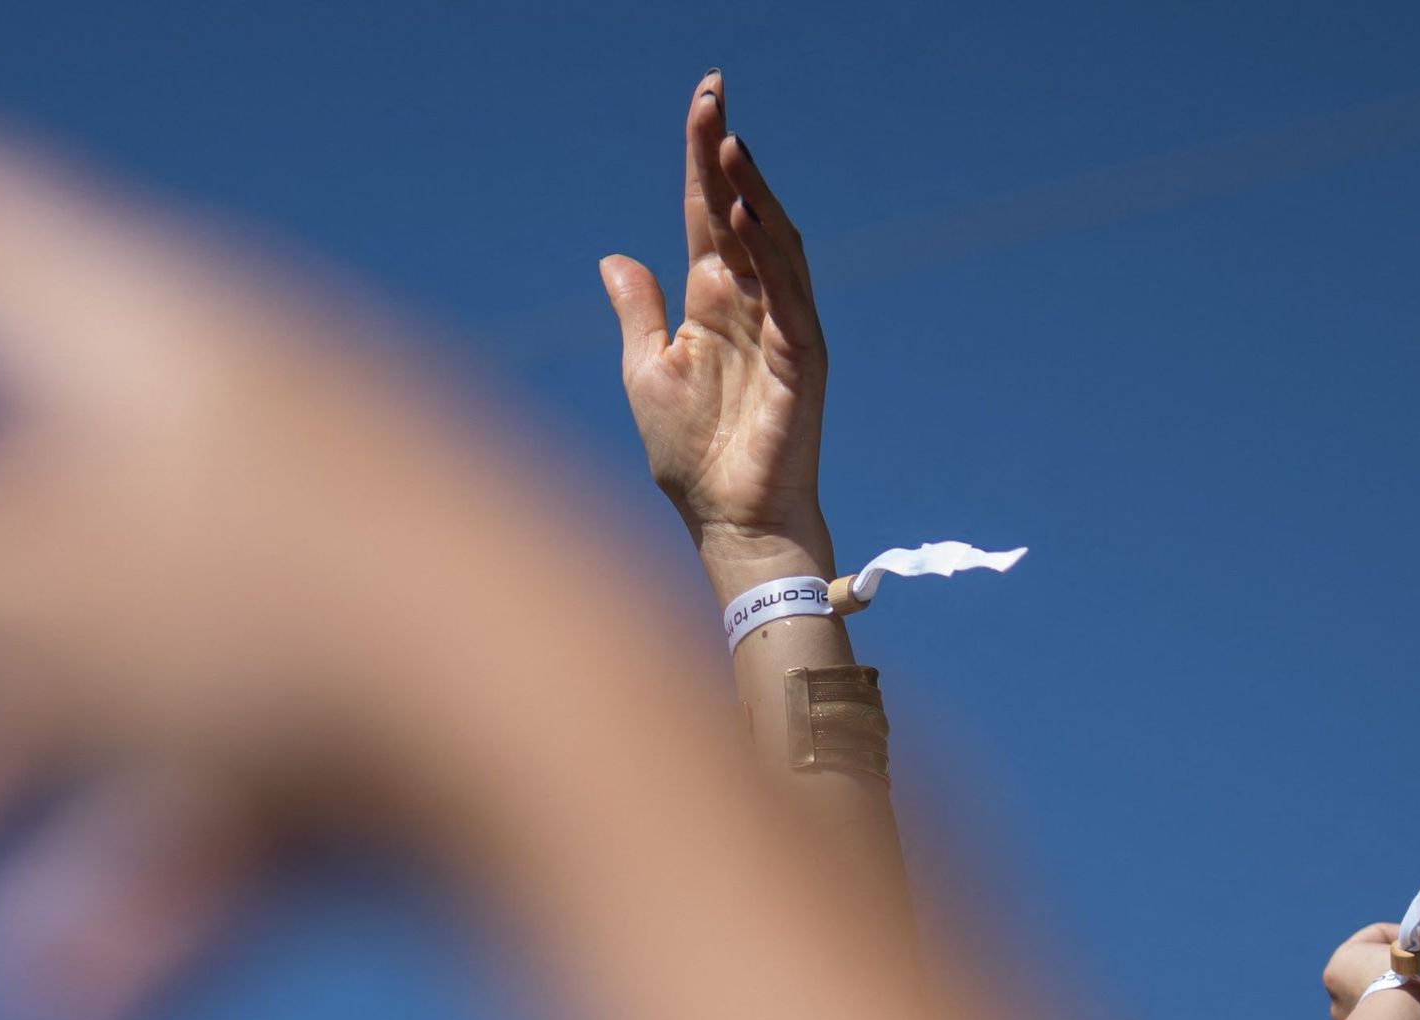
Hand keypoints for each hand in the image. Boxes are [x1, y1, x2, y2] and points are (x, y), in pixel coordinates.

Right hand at [0, 105, 655, 1019]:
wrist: (611, 784)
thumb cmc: (297, 662)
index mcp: (144, 337)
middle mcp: (252, 423)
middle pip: (6, 498)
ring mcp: (352, 558)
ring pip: (113, 663)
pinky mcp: (431, 699)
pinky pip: (242, 770)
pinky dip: (139, 875)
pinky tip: (77, 1015)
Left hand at [602, 74, 829, 566]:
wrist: (728, 522)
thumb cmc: (690, 457)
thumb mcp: (646, 371)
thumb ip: (639, 312)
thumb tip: (616, 257)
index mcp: (714, 302)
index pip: (707, 214)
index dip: (702, 159)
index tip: (703, 101)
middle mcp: (752, 304)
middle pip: (742, 214)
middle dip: (727, 157)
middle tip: (715, 98)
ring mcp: (783, 329)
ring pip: (774, 244)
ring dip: (751, 195)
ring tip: (727, 147)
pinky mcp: (803, 361)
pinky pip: (790, 297)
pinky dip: (771, 256)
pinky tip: (745, 220)